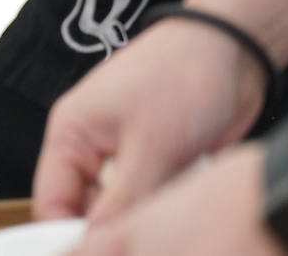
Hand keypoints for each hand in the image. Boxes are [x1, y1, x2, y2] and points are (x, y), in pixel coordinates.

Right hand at [33, 18, 266, 223]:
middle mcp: (92, 147)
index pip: (51, 202)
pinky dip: (170, 204)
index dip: (69, 237)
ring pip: (126, 209)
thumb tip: (95, 245)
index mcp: (71, 134)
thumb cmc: (181, 76)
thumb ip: (120, 203)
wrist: (236, 49)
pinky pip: (154, 200)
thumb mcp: (150, 147)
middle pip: (88, 211)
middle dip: (118, 226)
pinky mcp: (159, 162)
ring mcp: (126, 155)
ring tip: (175, 200)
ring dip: (150, 214)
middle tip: (149, 232)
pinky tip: (190, 193)